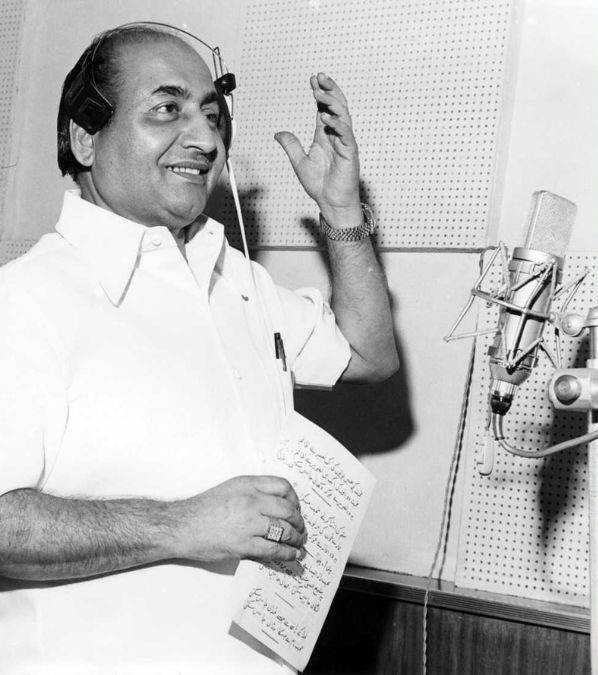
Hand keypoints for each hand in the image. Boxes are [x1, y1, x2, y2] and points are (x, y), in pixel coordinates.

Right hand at [170, 475, 305, 562]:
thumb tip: (277, 504)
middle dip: (299, 521)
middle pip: (288, 509)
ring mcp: (248, 523)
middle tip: (301, 528)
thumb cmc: (204, 508)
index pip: (283, 486)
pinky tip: (292, 555)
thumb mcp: (231, 488)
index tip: (296, 508)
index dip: (295, 498)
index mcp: (248, 485)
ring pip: (285, 530)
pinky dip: (288, 554)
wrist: (182, 526)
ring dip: (296, 538)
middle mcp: (251, 501)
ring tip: (299, 543)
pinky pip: (274, 549)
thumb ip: (253, 492)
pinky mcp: (244, 545)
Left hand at [275, 73, 361, 219]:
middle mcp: (335, 136)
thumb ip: (291, 145)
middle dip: (329, 90)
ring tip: (319, 93)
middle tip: (320, 77)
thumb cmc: (320, 185)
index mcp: (325, 136)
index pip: (323, 108)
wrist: (331, 202)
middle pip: (336, 106)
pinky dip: (336, 124)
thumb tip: (278, 133)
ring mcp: (344, 143)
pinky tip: (326, 117)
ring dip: (332, 102)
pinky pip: (345, 134)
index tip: (313, 80)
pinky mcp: (349, 152)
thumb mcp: (299, 162)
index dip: (319, 92)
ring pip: (342, 115)